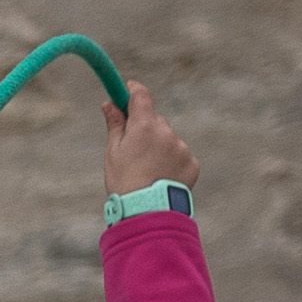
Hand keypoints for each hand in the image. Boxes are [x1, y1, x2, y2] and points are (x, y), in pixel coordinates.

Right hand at [101, 82, 195, 198]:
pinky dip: (172, 163)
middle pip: (155, 121)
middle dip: (146, 129)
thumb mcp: (113, 153)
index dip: (133, 90)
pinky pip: (180, 155)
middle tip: (134, 150)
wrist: (147, 212)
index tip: (128, 89)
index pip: (140, 96)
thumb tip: (108, 103)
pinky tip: (161, 178)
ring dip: (160, 148)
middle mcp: (166, 132)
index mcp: (144, 126)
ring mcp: (181, 147)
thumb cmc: (124, 183)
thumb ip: (115, 125)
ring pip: (169, 139)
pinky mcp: (192, 162)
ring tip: (148, 172)